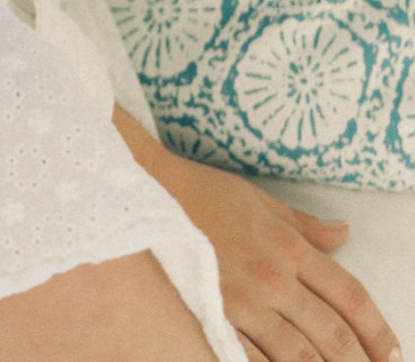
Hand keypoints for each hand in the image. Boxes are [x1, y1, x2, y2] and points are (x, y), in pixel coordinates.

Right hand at [112, 107, 402, 361]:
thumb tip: (343, 233)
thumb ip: (304, 225)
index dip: (377, 329)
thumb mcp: (260, 200)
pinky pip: (253, 360)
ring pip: (299, 356)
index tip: (393, 352)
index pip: (349, 295)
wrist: (145, 190)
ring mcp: (243, 302)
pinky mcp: (214, 317)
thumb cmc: (202, 193)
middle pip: (332, 334)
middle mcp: (273, 277)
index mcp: (289, 246)